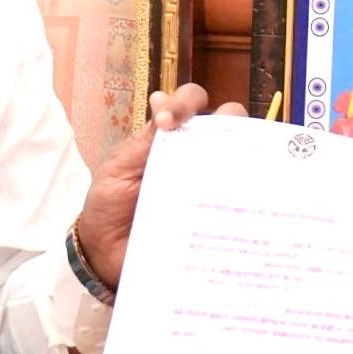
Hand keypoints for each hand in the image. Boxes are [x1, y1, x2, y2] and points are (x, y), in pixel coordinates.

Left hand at [73, 83, 240, 288]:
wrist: (106, 256)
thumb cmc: (109, 205)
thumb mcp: (119, 169)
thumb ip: (144, 140)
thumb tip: (161, 98)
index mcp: (172, 136)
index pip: (193, 102)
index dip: (187, 102)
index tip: (168, 122)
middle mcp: (199, 154)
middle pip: (231, 123)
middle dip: (230, 119)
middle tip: (211, 137)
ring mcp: (212, 184)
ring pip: (244, 158)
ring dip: (244, 155)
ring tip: (231, 167)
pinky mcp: (219, 215)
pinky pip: (240, 203)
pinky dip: (246, 198)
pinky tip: (240, 202)